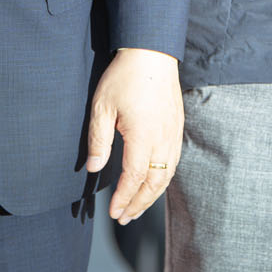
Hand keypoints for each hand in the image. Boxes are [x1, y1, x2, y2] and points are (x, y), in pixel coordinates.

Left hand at [85, 47, 183, 223]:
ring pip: (167, 174)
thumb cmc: (125, 77)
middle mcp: (163, 138)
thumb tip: (94, 169)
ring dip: (152, 195)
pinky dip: (163, 179)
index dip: (124, 198)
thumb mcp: (102, 107)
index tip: (114, 213)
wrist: (152, 53)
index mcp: (143, 135)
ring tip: (138, 207)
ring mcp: (173, 133)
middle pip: (155, 183)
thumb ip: (99, 140)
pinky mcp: (177, 126)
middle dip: (139, 204)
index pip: (135, 178)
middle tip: (125, 218)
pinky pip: (173, 161)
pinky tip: (153, 183)